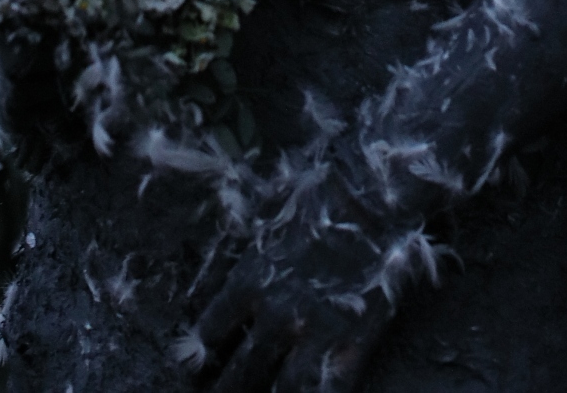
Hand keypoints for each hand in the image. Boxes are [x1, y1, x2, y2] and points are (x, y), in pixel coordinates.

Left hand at [192, 188, 399, 392]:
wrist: (371, 196)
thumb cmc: (319, 194)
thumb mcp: (267, 212)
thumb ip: (243, 242)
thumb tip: (220, 253)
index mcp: (249, 281)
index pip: (211, 332)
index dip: (201, 353)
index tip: (195, 366)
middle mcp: (274, 315)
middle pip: (239, 371)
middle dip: (224, 392)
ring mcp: (311, 334)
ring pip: (279, 390)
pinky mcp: (348, 345)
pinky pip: (325, 391)